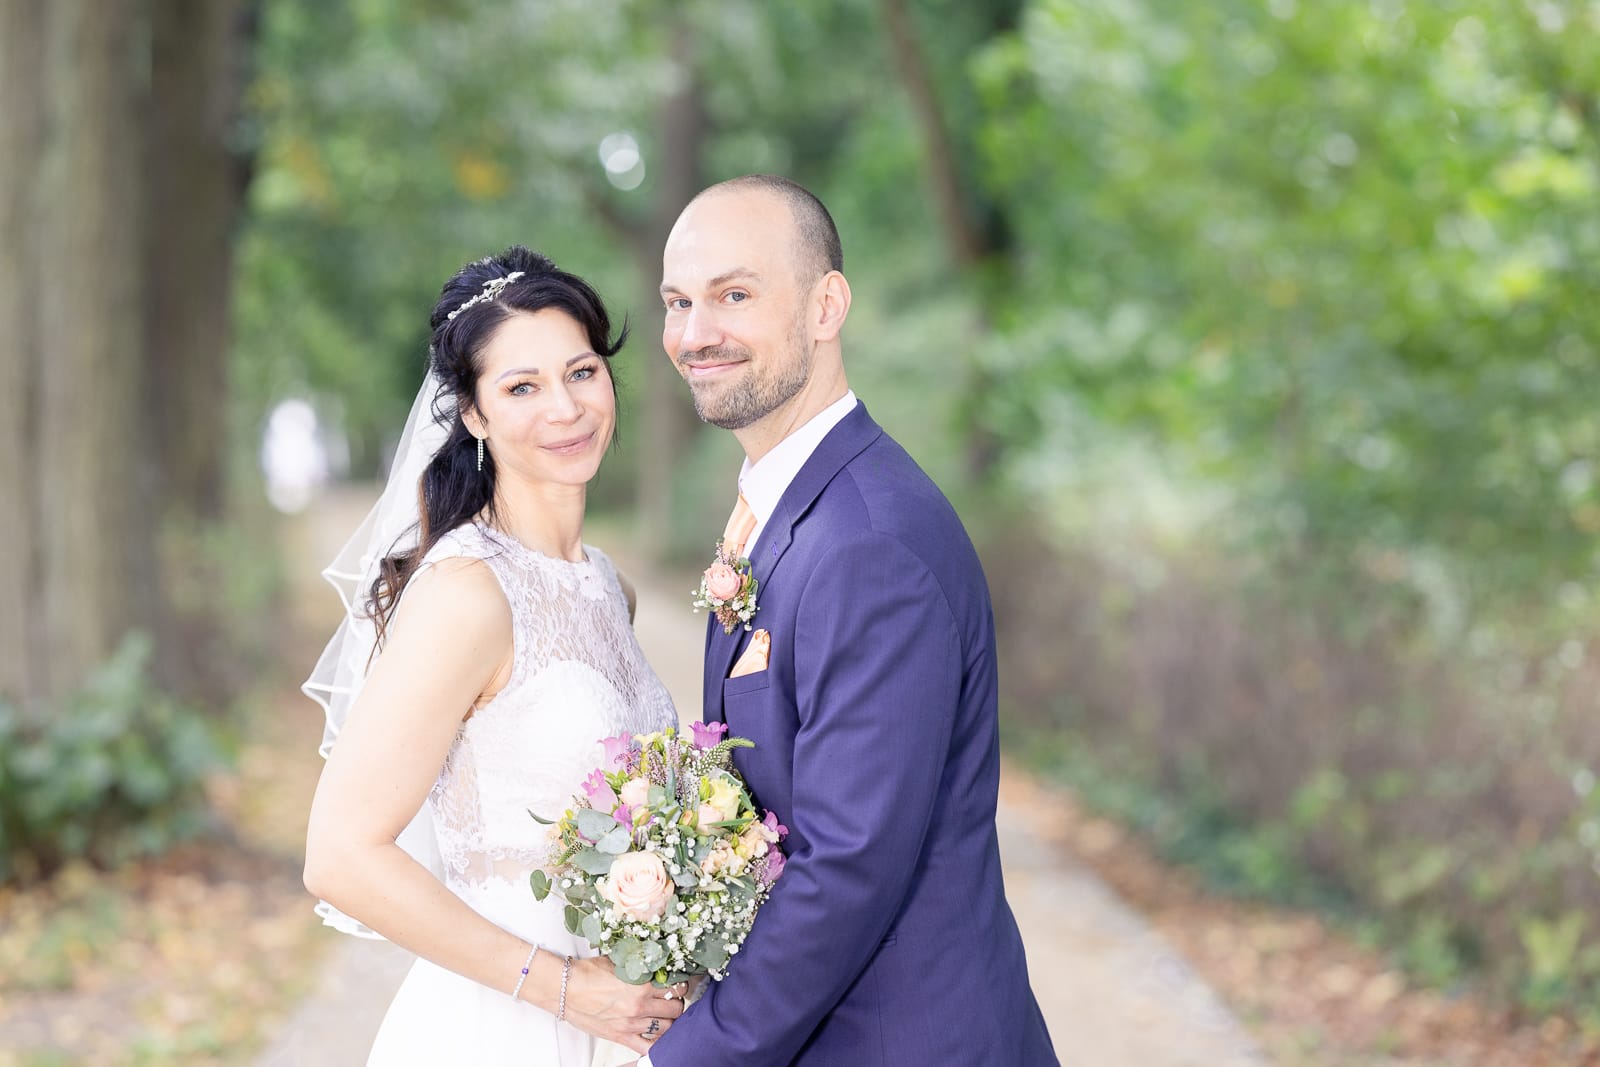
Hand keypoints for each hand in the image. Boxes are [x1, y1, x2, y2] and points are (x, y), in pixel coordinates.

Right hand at [561, 957, 688, 1052]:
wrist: (566, 988)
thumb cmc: (588, 973)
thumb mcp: (619, 960)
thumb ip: (640, 962)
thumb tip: (655, 959)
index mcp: (642, 984)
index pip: (677, 987)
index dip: (680, 985)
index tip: (677, 984)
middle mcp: (640, 1005)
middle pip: (676, 1008)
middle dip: (676, 1003)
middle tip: (671, 1000)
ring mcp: (632, 1023)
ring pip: (667, 1028)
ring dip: (669, 1021)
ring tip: (664, 1016)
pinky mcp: (621, 1037)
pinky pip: (646, 1047)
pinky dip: (655, 1045)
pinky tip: (656, 1037)